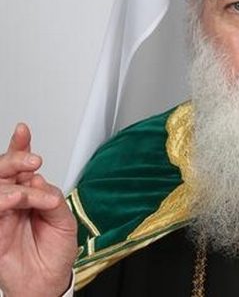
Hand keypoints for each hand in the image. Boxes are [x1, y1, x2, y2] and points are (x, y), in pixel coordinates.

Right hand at [0, 124, 76, 296]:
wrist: (50, 279)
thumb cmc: (56, 250)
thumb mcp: (64, 219)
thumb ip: (51, 198)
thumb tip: (36, 181)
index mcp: (32, 192)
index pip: (22, 166)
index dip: (20, 145)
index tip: (23, 129)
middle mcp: (14, 199)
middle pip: (4, 171)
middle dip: (16, 158)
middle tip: (32, 160)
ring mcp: (2, 213)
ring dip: (14, 184)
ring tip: (30, 193)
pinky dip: (4, 199)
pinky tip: (16, 199)